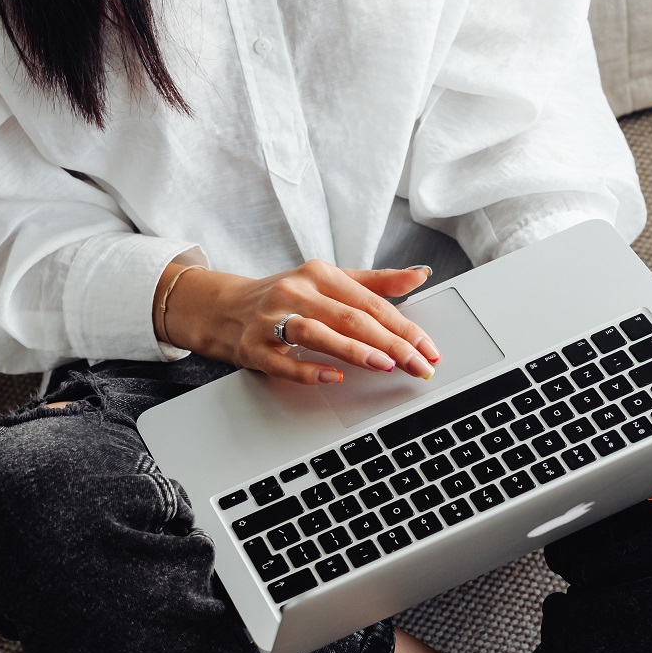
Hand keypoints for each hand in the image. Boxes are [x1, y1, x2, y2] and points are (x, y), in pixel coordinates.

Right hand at [159, 260, 442, 383]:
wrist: (221, 307)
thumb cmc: (283, 297)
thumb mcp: (328, 281)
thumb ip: (376, 282)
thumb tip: (421, 274)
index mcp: (320, 274)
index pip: (372, 302)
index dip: (405, 326)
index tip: (429, 348)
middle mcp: (297, 291)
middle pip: (352, 318)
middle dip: (392, 343)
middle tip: (419, 365)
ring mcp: (273, 319)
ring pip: (319, 332)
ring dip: (354, 350)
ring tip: (385, 364)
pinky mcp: (253, 345)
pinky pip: (283, 360)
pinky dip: (308, 369)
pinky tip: (332, 377)